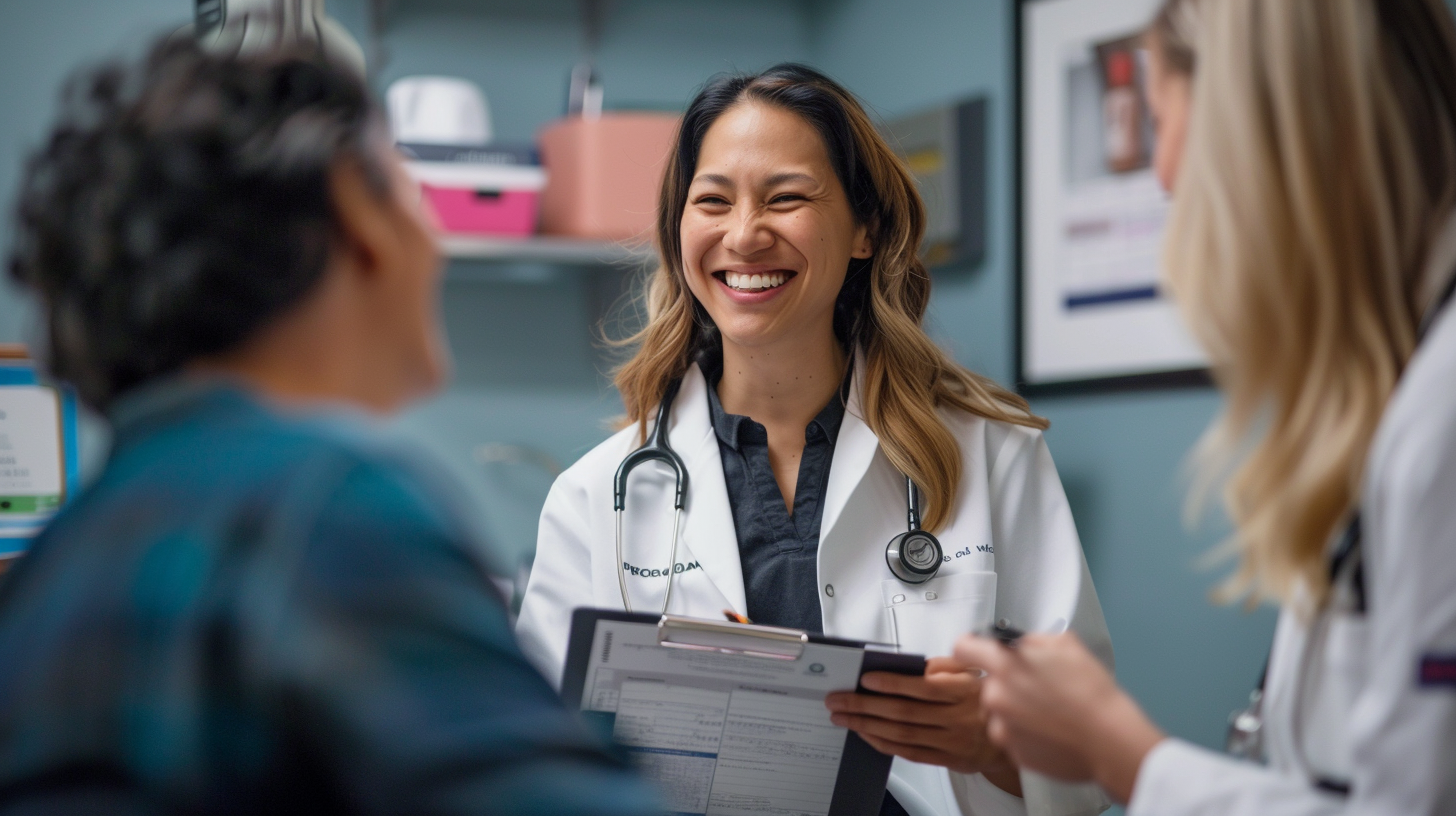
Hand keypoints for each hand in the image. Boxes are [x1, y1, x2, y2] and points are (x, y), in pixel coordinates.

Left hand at [825, 657, 1021, 795]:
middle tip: (840, 699)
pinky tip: (866, 733)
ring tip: (844, 717)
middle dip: (865, 705)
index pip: (923, 687)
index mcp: (964, 691)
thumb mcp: (971, 671)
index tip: (866, 679)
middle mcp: (958, 718)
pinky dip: (883, 743)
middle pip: (904, 712)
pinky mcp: (947, 759)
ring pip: (902, 734)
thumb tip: (910, 665)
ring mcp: (951, 741)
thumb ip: (942, 666)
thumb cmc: (983, 697)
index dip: (892, 683)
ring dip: (867, 725)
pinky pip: (909, 753)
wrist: (1007, 734)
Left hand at [953, 633, 1164, 803]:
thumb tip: (1019, 644)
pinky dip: (1027, 734)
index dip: (971, 646)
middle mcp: (996, 697)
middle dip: (1008, 682)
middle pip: (989, 683)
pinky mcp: (1014, 753)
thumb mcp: (1065, 644)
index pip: (963, 647)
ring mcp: (1002, 728)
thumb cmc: (1091, 692)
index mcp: (1004, 665)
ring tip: (1048, 713)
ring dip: (1016, 711)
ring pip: (1000, 713)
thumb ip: (1031, 640)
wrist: (1109, 739)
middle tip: (1038, 687)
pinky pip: (1013, 737)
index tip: (977, 651)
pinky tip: (1051, 730)